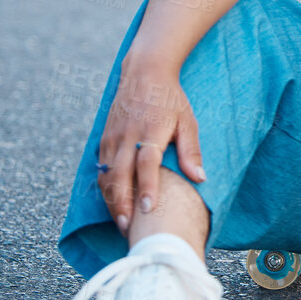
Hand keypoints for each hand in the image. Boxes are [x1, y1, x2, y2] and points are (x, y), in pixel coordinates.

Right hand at [96, 61, 205, 233]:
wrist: (144, 72)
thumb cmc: (170, 98)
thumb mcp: (187, 121)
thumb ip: (191, 151)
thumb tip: (200, 178)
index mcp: (151, 132)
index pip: (146, 164)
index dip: (146, 187)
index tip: (148, 209)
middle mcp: (128, 136)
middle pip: (119, 175)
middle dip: (122, 203)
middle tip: (128, 227)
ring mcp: (113, 137)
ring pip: (106, 174)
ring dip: (111, 199)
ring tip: (120, 222)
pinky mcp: (104, 138)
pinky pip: (100, 166)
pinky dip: (104, 186)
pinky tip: (112, 201)